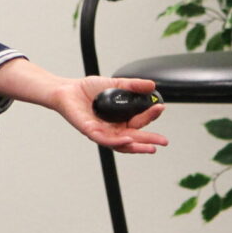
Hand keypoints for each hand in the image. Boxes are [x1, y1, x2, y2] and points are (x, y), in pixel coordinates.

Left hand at [50, 76, 166, 153]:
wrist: (67, 89)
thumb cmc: (88, 89)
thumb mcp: (115, 84)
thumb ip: (132, 86)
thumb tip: (152, 85)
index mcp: (120, 120)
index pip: (139, 122)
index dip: (150, 116)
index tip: (160, 107)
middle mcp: (112, 129)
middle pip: (134, 138)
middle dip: (149, 140)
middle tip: (164, 141)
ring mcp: (101, 132)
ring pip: (121, 143)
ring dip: (137, 146)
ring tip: (151, 148)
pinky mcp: (89, 131)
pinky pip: (105, 139)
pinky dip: (118, 141)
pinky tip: (128, 139)